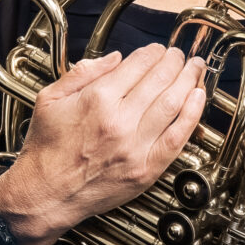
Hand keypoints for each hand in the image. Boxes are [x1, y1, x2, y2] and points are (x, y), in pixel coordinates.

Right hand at [0, 45, 206, 244]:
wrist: (45, 194)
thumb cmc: (46, 150)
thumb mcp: (50, 98)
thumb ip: (82, 72)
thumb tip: (116, 57)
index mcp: (96, 99)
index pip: (137, 64)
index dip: (153, 51)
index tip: (157, 50)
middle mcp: (118, 120)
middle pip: (160, 78)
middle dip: (175, 60)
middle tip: (179, 55)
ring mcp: (135, 146)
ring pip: (174, 102)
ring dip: (189, 80)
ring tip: (195, 68)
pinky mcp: (145, 169)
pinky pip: (178, 137)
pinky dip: (193, 115)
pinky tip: (199, 98)